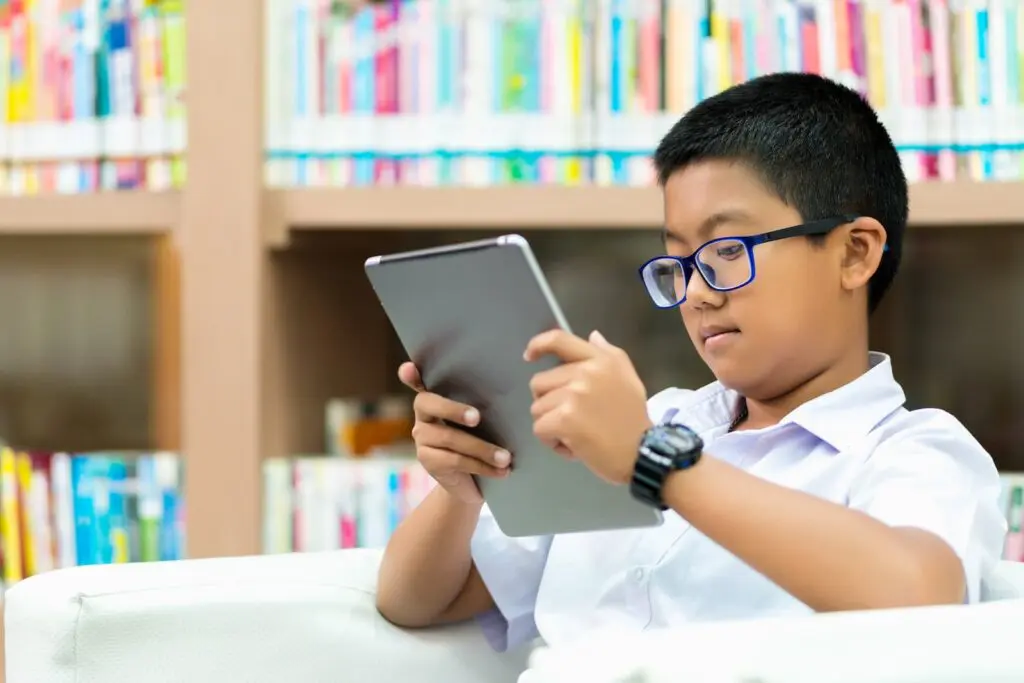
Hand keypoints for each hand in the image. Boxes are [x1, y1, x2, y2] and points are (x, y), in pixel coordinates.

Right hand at [399, 362, 510, 504]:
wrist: (473, 484)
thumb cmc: (482, 442)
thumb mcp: (484, 423)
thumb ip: (484, 406)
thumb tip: (506, 395)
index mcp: (437, 399)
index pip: (419, 382)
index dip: (411, 376)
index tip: (409, 368)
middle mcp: (423, 415)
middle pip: (428, 404)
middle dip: (453, 409)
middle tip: (477, 417)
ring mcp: (421, 438)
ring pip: (449, 437)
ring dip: (482, 448)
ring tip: (506, 458)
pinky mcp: (427, 461)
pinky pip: (454, 460)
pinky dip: (481, 465)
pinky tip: (501, 470)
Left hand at [524, 330, 651, 484]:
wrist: (642, 452)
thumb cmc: (633, 418)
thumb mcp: (627, 377)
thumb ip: (608, 354)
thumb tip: (593, 336)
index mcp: (600, 360)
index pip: (559, 340)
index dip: (537, 345)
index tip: (529, 356)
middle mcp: (585, 372)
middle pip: (540, 382)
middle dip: (549, 402)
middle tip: (572, 417)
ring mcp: (573, 395)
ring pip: (537, 408)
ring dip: (551, 424)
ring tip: (575, 434)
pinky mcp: (564, 418)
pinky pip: (539, 428)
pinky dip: (552, 442)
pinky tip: (573, 447)